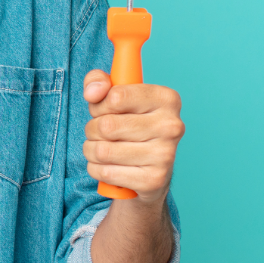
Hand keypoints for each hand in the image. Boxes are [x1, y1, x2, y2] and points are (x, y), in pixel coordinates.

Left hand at [82, 70, 183, 203]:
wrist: (148, 170)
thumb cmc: (128, 125)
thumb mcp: (113, 96)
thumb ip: (98, 82)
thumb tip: (92, 92)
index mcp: (166, 99)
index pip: (116, 97)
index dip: (100, 105)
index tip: (104, 110)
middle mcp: (171, 126)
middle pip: (106, 126)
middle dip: (92, 129)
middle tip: (100, 132)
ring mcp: (165, 155)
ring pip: (102, 151)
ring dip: (91, 150)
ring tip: (101, 149)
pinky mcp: (153, 180)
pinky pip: (105, 172)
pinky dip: (97, 169)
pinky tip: (108, 166)